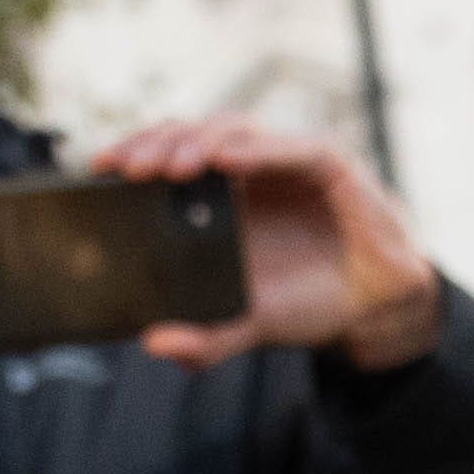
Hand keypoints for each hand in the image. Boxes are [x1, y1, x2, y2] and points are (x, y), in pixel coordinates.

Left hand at [85, 119, 440, 372]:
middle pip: (191, 135)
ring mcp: (285, 161)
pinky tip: (227, 159)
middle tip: (128, 169)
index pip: (168, 157)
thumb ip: (206, 337)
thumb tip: (155, 344)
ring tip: (173, 167)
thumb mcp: (249, 323)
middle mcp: (248, 170)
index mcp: (220, 197)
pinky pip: (288, 146)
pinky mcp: (326, 162)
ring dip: (199, 142)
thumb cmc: (308, 302)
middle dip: (155, 145)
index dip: (134, 152)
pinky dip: (256, 148)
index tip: (99, 168)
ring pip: (233, 129)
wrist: (373, 307)